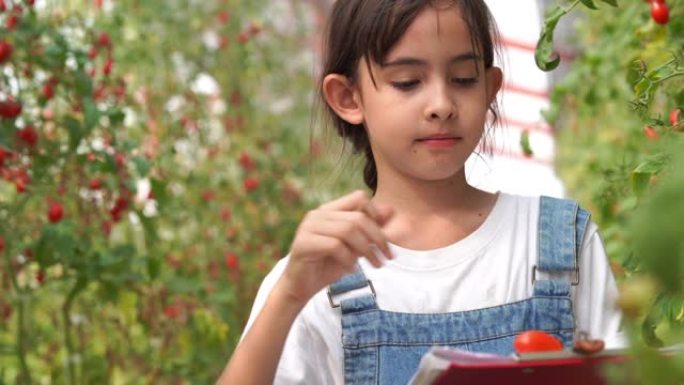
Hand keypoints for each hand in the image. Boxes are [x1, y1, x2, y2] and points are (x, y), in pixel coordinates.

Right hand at [277, 190, 393, 305]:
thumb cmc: (328, 265)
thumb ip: (370, 228)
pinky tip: (351, 270)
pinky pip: (335, 246)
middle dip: (377, 238)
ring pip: (347, 230)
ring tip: (374, 264)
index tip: (384, 239)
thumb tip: (391, 209)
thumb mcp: (355, 246)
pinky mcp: (303, 243)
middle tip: (387, 257)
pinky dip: (348, 259)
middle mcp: (317, 214)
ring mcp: (308, 227)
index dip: (376, 215)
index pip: (359, 198)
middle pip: (357, 217)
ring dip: (366, 250)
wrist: (301, 287)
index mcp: (329, 210)